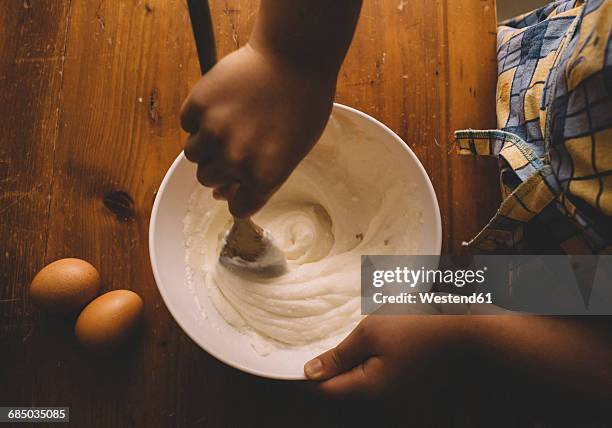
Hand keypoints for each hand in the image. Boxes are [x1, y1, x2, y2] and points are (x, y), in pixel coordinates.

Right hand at [180, 44, 336, 216]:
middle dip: (222, 166)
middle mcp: (235, 160)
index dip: (240, 195)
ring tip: (229, 121)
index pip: (238, 208)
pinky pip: (187, 123)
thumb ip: (261, 178)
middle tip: (239, 141)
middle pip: (209, 180)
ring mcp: (213, 132)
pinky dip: (199, 117)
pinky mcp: (198, 105)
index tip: (241, 184)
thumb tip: (221, 192)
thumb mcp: (293, 151)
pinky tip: (223, 103)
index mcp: (264, 177)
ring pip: (193, 155)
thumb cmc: (303, 105)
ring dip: (206, 144)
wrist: (294, 58)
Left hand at [304, 315, 473, 398]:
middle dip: (332, 367)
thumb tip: (310, 373)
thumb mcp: (370, 333)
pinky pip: (377, 378)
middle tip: (334, 339)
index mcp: (368, 389)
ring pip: (359, 382)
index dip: (308, 374)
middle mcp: (381, 400)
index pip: (323, 392)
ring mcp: (395, 396)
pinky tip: (378, 342)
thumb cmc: (415, 327)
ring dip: (352, 362)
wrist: (464, 331)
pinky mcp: (405, 386)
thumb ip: (339, 356)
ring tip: (361, 337)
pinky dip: (369, 362)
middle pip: (341, 390)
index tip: (302, 355)